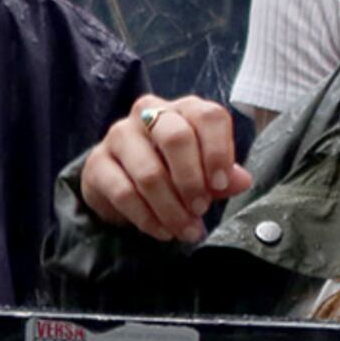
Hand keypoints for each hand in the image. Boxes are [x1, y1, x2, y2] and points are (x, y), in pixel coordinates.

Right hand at [79, 96, 248, 244]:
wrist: (121, 182)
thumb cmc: (173, 171)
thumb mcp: (204, 172)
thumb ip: (223, 175)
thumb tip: (242, 181)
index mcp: (185, 109)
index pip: (208, 116)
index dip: (218, 151)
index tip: (221, 184)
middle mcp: (149, 113)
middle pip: (175, 138)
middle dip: (192, 181)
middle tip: (201, 209)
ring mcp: (119, 135)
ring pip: (149, 173)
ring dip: (171, 209)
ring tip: (186, 229)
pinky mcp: (97, 163)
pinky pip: (124, 193)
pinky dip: (148, 218)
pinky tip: (163, 231)